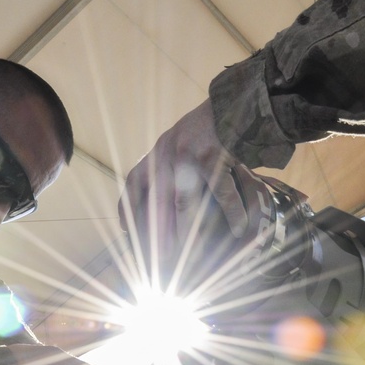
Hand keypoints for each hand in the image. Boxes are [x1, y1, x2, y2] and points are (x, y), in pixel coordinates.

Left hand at [119, 99, 247, 287]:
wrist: (232, 104)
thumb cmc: (206, 131)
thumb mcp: (176, 143)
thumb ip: (165, 168)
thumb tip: (157, 203)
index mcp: (157, 153)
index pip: (134, 183)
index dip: (127, 207)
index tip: (126, 230)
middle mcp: (166, 154)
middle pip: (157, 202)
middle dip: (156, 234)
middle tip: (159, 259)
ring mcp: (188, 154)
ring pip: (184, 202)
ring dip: (185, 231)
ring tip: (190, 254)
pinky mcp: (213, 155)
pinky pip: (222, 191)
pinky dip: (232, 212)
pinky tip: (239, 229)